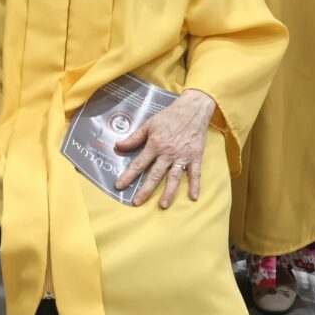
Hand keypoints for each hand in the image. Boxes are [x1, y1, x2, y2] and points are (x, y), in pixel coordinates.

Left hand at [113, 89, 214, 208]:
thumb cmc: (169, 116)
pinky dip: (195, 185)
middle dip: (146, 190)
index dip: (128, 175)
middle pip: (155, 175)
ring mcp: (182, 156)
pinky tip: (193, 197)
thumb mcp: (149, 124)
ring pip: (174, 177)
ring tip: (163, 205)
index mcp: (155, 144)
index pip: (139, 163)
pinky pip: (195, 173)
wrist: (192, 109)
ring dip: (169, 192)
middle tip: (137, 203)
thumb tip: (118, 146)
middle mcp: (168, 153)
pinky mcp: (195, 157)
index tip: (119, 186)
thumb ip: (135, 137)